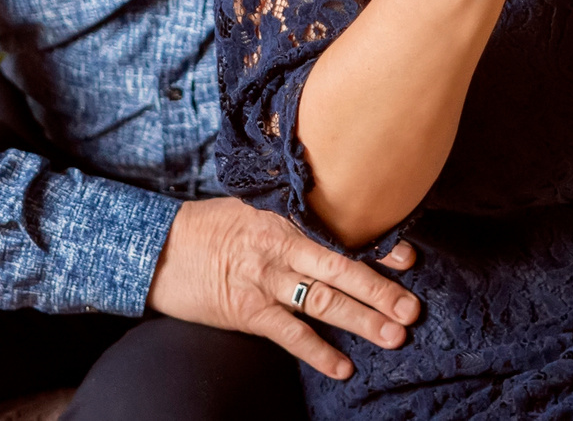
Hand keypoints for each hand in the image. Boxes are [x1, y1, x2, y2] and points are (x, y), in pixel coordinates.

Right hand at [146, 195, 421, 380]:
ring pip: (322, 301)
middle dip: (380, 290)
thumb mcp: (254, 207)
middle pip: (341, 269)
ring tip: (394, 336)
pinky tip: (342, 366)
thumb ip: (292, 214)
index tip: (410, 258)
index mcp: (287, 217)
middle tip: (412, 309)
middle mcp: (281, 246)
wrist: (159, 249)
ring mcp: (265, 280)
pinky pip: (289, 334)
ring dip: (361, 320)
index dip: (377, 246)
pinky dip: (317, 351)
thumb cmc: (209, 226)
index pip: (341, 231)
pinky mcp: (246, 311)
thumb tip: (335, 216)